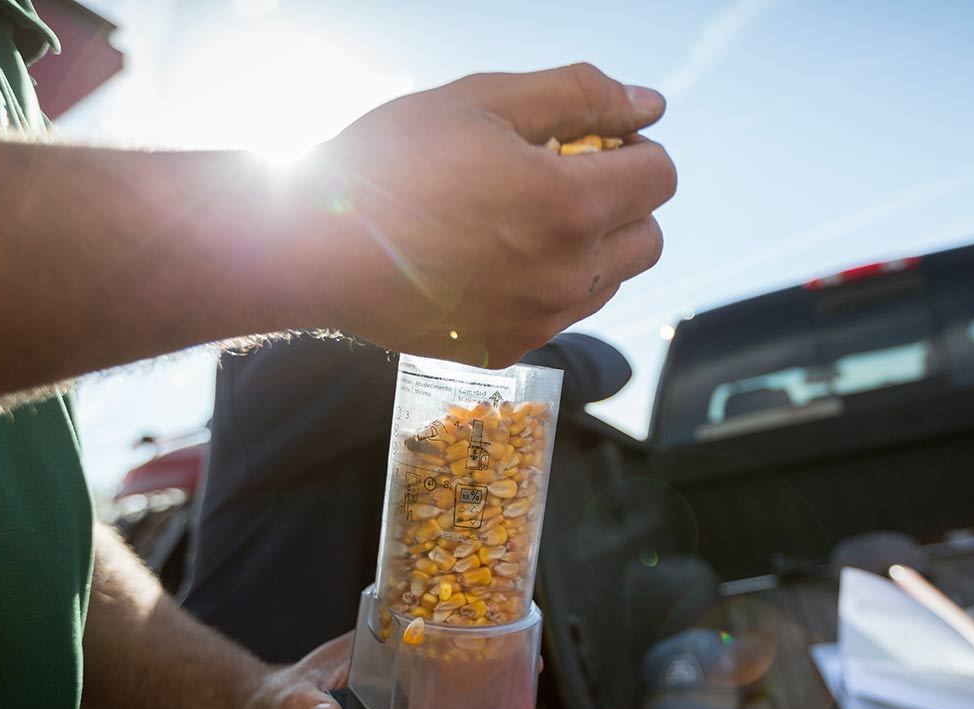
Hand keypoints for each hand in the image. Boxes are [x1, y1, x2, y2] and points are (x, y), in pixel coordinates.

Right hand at [313, 63, 676, 366]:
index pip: (660, 177)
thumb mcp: (484, 100)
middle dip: (624, 201)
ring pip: (609, 282)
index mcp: (570, 205)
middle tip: (564, 177)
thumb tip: (650, 105)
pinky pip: (559, 316)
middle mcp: (566, 274)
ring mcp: (537, 320)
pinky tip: (494, 258)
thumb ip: (580, 95)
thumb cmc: (391, 162)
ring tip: (523, 218)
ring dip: (591, 247)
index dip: (635, 148)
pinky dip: (547, 285)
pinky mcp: (505, 348)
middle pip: (650, 239)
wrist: (312, 245)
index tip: (594, 141)